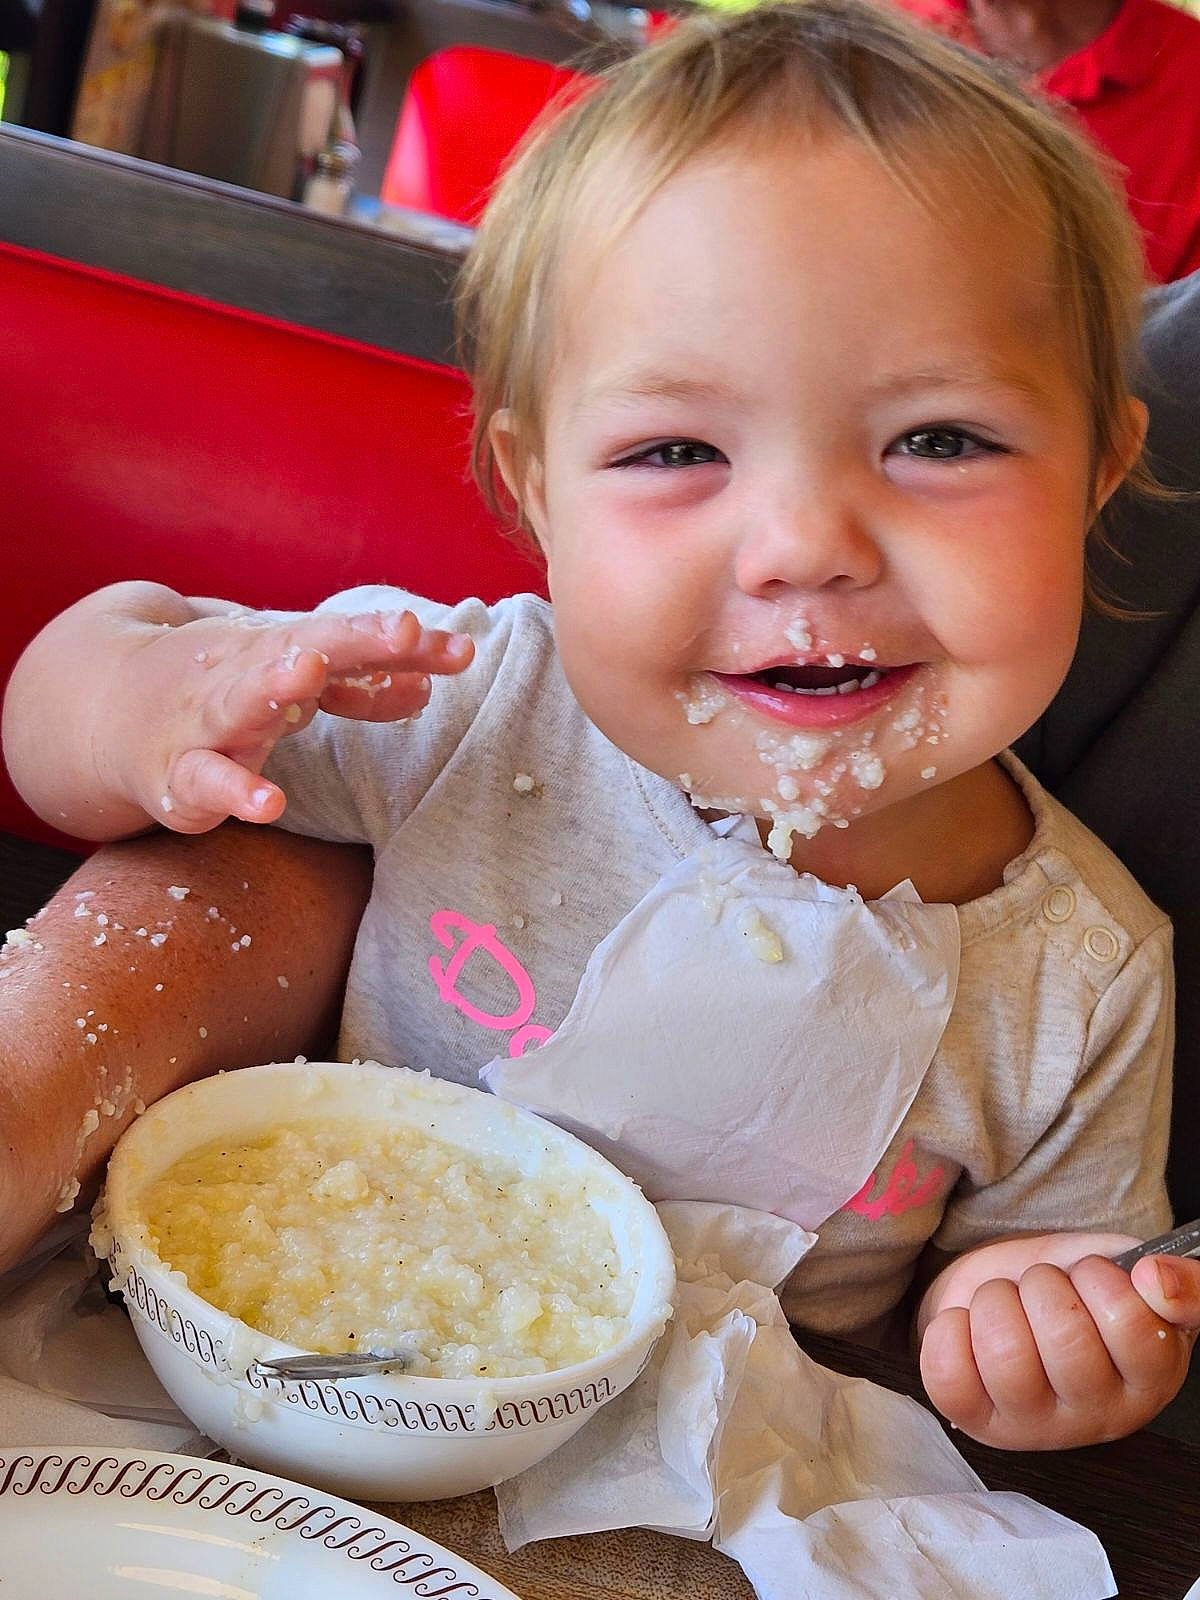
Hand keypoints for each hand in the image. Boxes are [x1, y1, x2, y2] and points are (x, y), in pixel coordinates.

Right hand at [105, 601, 473, 833]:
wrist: (108, 708)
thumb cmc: (220, 690)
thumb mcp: (293, 678)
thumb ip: (363, 686)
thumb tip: (432, 687)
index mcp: (283, 649)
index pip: (355, 642)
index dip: (406, 647)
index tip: (460, 648)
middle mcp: (246, 672)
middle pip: (306, 649)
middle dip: (354, 638)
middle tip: (401, 628)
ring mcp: (207, 718)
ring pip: (242, 699)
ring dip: (276, 685)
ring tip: (306, 673)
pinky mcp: (177, 772)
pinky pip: (206, 782)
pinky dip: (234, 790)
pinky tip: (268, 803)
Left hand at [918, 1232, 1199, 1448]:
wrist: (1010, 1298)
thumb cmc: (1075, 1289)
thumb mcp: (1130, 1271)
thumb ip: (1178, 1280)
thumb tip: (1154, 1278)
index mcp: (1152, 1378)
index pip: (1137, 1330)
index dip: (1101, 1281)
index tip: (1091, 1273)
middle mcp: (1101, 1416)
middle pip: (1064, 1337)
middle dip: (1042, 1285)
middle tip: (1042, 1288)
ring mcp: (1039, 1428)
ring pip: (1005, 1354)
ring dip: (994, 1303)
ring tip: (1005, 1305)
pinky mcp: (980, 1425)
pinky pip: (949, 1376)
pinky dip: (947, 1332)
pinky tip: (966, 1326)